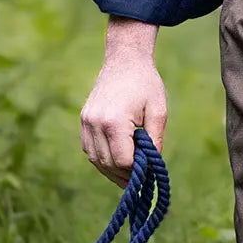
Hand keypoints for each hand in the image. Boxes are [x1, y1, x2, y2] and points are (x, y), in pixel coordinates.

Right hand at [80, 17, 164, 186]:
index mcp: (114, 122)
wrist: (124, 60)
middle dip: (125, 176)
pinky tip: (116, 163)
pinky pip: (89, 149)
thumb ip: (155, 141)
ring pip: (95, 159)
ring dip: (112, 172)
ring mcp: (86, 122)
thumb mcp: (158, 112)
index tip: (150, 173)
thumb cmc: (146, 84)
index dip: (138, 171)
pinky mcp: (84, 120)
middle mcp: (95, 123)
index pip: (123, 160)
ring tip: (129, 178)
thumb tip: (152, 167)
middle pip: (108, 163)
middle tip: (141, 182)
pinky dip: (102, 160)